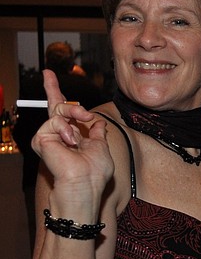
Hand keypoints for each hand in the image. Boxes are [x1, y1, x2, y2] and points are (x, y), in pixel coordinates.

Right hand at [32, 70, 113, 200]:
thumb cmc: (95, 172)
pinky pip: (55, 121)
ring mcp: (49, 136)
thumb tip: (98, 123)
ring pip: (60, 110)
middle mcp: (59, 134)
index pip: (65, 112)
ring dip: (76, 115)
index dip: (56, 92)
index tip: (48, 74)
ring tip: (81, 132)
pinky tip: (70, 142)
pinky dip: (66, 130)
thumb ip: (97, 133)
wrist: (85, 184)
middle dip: (54, 88)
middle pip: (54, 104)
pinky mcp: (41, 138)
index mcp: (73, 135)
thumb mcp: (101, 147)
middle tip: (64, 89)